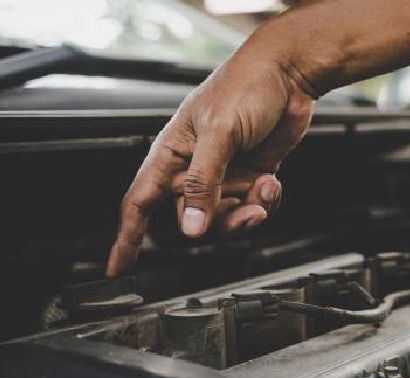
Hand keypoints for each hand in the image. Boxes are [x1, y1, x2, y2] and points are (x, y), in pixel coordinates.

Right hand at [106, 48, 314, 276]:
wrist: (289, 75)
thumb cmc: (246, 87)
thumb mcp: (219, 135)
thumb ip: (203, 183)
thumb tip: (190, 227)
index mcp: (172, 152)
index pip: (140, 202)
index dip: (127, 237)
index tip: (118, 268)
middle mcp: (195, 167)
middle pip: (192, 217)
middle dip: (219, 220)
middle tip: (243, 206)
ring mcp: (225, 174)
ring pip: (226, 218)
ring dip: (248, 211)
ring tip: (264, 187)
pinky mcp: (251, 176)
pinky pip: (253, 207)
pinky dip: (265, 201)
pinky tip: (272, 181)